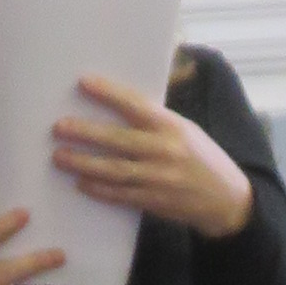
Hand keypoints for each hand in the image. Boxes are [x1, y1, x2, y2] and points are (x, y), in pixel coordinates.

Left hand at [52, 76, 254, 238]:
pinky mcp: (155, 202)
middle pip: (118, 140)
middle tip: (59, 127)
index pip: (136, 106)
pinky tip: (81, 183)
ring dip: (84, 163)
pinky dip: (99, 189)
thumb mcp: (186, 130)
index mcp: (173, 127)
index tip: (83, 82)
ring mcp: (159, 179)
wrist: (227, 200)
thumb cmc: (202, 158)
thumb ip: (155, 120)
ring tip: (59, 157)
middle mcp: (165, 151)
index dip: (108, 93)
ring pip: (114, 170)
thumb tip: (118, 105)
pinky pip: (121, 195)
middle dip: (85, 133)